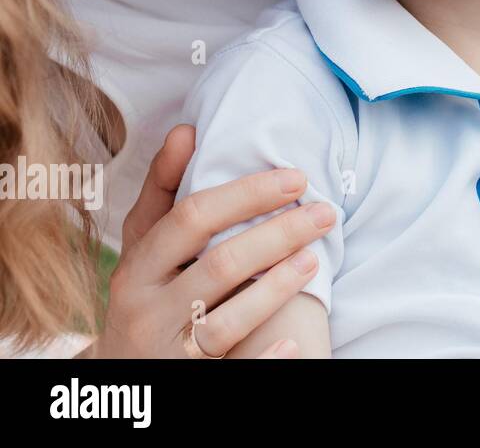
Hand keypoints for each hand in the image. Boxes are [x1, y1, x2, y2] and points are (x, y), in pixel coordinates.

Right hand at [86, 124, 334, 358]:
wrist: (122, 379)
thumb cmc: (146, 295)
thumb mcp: (143, 246)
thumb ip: (164, 191)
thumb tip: (186, 130)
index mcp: (137, 267)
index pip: (192, 219)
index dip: (247, 194)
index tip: (296, 177)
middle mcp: (146, 309)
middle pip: (218, 264)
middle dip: (277, 235)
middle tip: (324, 213)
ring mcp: (166, 350)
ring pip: (226, 320)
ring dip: (276, 288)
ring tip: (316, 258)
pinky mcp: (184, 382)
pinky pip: (230, 372)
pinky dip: (264, 358)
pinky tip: (295, 340)